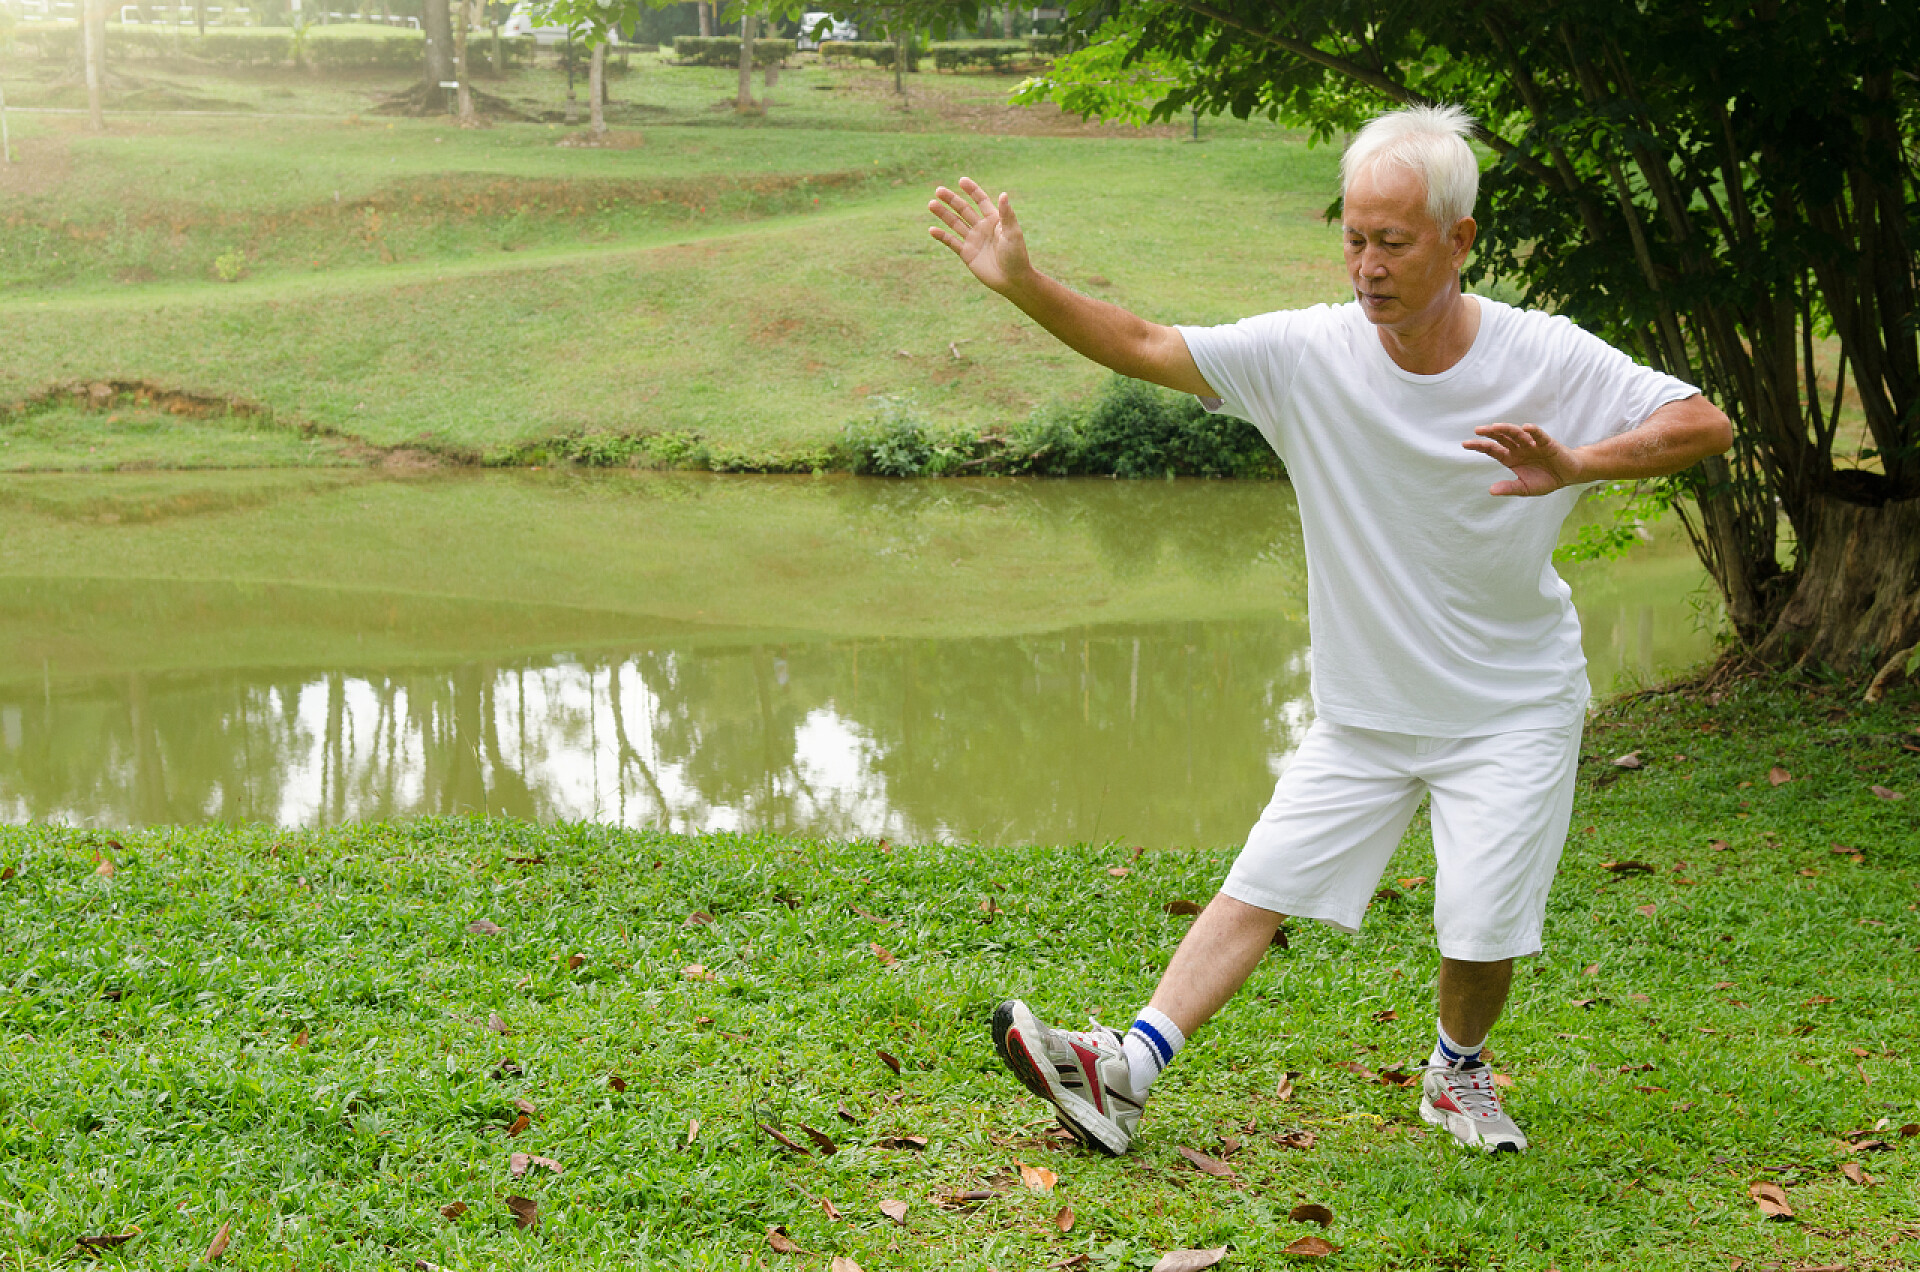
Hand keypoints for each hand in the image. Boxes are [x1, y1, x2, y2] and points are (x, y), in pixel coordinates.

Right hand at [928, 177, 1029, 294]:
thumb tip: (1003, 194)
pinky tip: (932, 229)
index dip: (971, 190)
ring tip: (931, 204)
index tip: (961, 181)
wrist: (1013, 280)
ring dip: (943, 214)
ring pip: (955, 223)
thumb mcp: (1013, 233)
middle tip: (938, 190)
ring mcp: (973, 240)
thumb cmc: (1016, 255)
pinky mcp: (967, 254)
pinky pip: (952, 242)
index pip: (980, 200)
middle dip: (951, 200)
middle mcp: (982, 227)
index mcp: (994, 219)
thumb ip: (1007, 214)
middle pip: (964, 209)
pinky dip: (942, 236)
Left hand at [1463, 423, 1582, 496]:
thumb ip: (1509, 488)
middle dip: (1490, 433)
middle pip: (1502, 438)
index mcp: (1511, 458)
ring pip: (1517, 434)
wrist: (1568, 476)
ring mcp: (1532, 444)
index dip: (1480, 446)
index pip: (1492, 450)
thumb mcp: (1525, 488)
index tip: (1465, 443)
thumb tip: (1491, 490)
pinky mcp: (1547, 443)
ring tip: (1495, 427)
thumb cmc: (1545, 480)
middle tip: (1477, 430)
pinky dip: (1533, 431)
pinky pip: (1539, 436)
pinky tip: (1526, 427)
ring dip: (1507, 429)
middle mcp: (1519, 448)